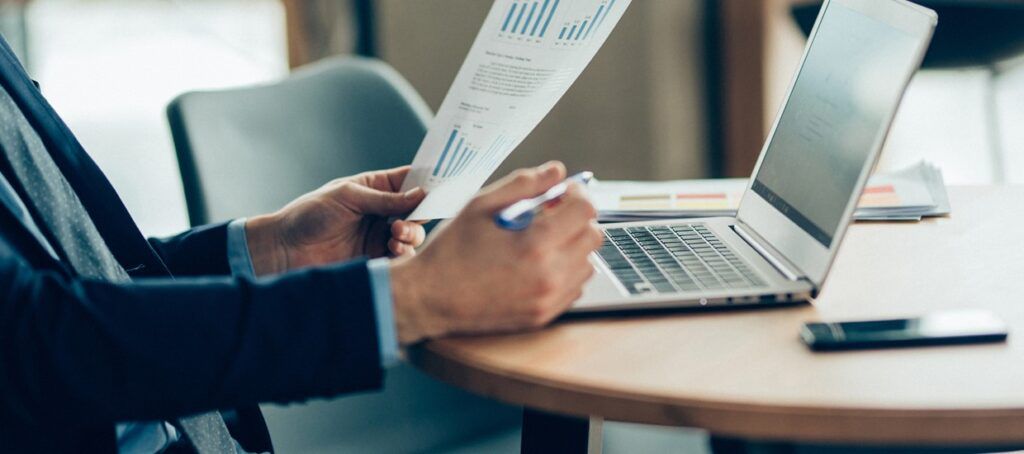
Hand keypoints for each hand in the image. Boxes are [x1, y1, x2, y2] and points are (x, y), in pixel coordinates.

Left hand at [245, 166, 427, 275]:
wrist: (285, 249)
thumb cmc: (309, 214)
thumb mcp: (348, 197)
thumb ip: (385, 199)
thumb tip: (420, 195)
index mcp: (375, 189)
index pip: (409, 182)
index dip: (427, 183)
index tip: (442, 186)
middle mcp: (381, 212)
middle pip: (417, 211)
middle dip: (420, 214)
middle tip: (407, 219)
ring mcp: (380, 236)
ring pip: (413, 235)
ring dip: (411, 234)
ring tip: (396, 235)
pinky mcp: (376, 259)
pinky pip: (401, 257)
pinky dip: (404, 253)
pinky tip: (394, 249)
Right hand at [389, 161, 602, 343]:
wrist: (430, 298)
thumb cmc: (452, 249)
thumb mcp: (481, 205)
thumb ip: (523, 184)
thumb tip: (557, 171)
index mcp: (536, 244)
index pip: (585, 210)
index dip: (577, 194)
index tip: (561, 192)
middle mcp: (549, 275)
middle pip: (593, 237)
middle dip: (577, 219)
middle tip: (550, 214)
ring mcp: (549, 300)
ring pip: (587, 263)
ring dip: (572, 246)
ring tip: (541, 241)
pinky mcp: (544, 316)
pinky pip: (574, 287)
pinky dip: (565, 271)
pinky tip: (537, 264)